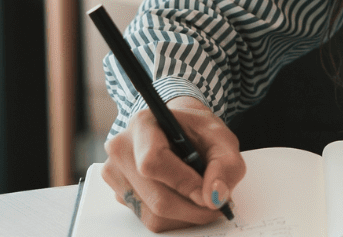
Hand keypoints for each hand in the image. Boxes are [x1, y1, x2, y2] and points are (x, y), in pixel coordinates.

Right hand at [102, 97, 246, 231]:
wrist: (179, 132)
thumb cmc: (197, 132)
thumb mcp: (222, 138)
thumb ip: (226, 164)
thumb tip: (214, 196)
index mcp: (143, 124)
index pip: (153, 162)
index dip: (183, 183)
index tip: (207, 192)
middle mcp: (121, 148)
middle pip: (156, 197)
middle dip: (192, 208)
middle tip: (215, 203)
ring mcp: (116, 173)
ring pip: (153, 215)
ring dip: (185, 215)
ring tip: (201, 199)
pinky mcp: (119, 194)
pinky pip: (148, 219)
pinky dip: (174, 218)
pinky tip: (184, 199)